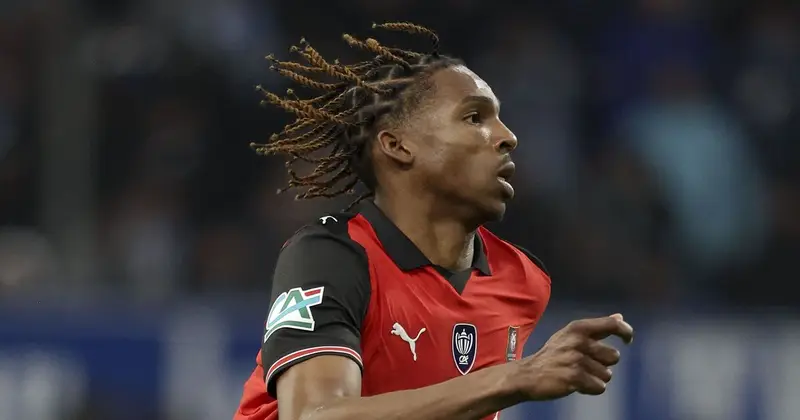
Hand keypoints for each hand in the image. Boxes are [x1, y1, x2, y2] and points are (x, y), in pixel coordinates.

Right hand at [512, 314, 633, 400]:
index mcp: (578, 328)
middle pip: (614, 356)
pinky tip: (578, 385)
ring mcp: (576, 359)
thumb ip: (597, 327)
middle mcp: (579, 341)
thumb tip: (620, 317)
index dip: (625, 332)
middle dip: (604, 364)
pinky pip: (599, 387)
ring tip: (579, 375)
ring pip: (607, 374)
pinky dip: (591, 389)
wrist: (529, 374)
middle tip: (586, 365)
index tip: (628, 340)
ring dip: (596, 378)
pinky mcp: (575, 377)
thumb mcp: (571, 335)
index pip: (612, 325)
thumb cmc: (553, 354)